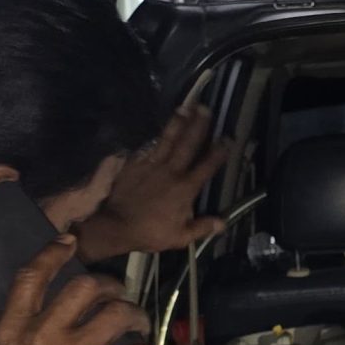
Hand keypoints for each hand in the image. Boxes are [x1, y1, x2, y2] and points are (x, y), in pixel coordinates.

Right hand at [0, 236, 166, 344]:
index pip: (32, 279)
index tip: (68, 243)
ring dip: (135, 316)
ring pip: (116, 314)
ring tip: (141, 324)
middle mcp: (46, 334)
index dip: (53, 255)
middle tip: (117, 293)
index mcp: (13, 332)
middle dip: (107, 285)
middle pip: (84, 288)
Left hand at [80, 104, 231, 259]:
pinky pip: (148, 148)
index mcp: (185, 188)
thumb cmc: (150, 232)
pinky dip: (155, 139)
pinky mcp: (135, 164)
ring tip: (185, 107)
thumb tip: (223, 222)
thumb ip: (202, 227)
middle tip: (205, 108)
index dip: (219, 151)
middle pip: (188, 144)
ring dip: (177, 123)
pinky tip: (159, 131)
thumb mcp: (179, 237)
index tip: (228, 138)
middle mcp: (171, 171)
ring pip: (167, 140)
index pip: (207, 166)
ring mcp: (152, 165)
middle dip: (198, 125)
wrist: (116, 226)